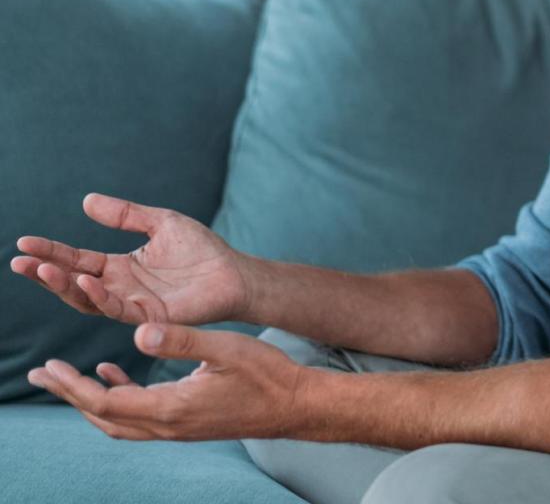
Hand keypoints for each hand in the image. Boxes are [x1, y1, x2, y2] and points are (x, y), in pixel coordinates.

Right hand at [11, 193, 253, 326]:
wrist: (235, 273)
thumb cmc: (201, 250)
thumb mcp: (160, 223)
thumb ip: (125, 215)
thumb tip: (86, 200)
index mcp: (119, 268)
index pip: (77, 260)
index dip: (51, 252)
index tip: (23, 243)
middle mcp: (120, 289)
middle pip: (73, 283)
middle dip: (45, 273)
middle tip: (19, 261)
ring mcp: (133, 305)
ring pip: (88, 300)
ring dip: (65, 285)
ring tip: (44, 270)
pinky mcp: (151, 316)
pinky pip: (119, 309)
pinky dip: (99, 297)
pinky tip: (85, 282)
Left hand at [26, 323, 307, 441]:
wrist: (295, 406)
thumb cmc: (267, 375)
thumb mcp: (227, 348)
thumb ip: (182, 340)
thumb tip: (139, 333)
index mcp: (171, 408)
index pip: (106, 402)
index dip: (73, 386)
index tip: (50, 367)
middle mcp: (167, 425)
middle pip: (102, 417)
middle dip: (68, 395)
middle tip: (42, 374)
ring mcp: (176, 429)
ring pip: (116, 422)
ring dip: (88, 400)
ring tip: (68, 378)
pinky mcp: (185, 424)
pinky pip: (137, 419)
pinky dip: (117, 400)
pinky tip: (115, 374)